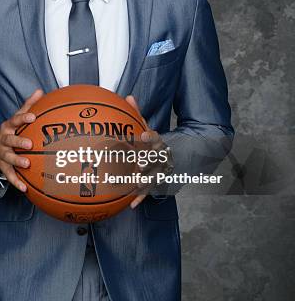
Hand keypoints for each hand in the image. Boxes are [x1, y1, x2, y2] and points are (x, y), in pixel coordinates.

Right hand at [0, 88, 43, 192]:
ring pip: (9, 158)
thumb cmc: (13, 131)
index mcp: (9, 127)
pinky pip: (10, 175)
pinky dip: (17, 182)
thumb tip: (40, 90)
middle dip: (19, 142)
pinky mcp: (3, 167)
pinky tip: (25, 188)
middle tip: (30, 144)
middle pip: (10, 140)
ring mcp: (2, 154)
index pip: (15, 120)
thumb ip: (29, 105)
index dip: (24, 118)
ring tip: (27, 164)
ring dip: (17, 161)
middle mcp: (4, 140)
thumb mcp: (18, 118)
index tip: (33, 117)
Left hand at [125, 94, 167, 208]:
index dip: (150, 137)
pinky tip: (131, 204)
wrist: (171, 157)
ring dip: (144, 180)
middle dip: (147, 162)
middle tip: (139, 164)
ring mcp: (159, 171)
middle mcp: (160, 157)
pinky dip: (140, 197)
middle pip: (155, 159)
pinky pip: (148, 191)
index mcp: (157, 142)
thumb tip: (128, 96)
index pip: (155, 138)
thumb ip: (137, 113)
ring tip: (134, 183)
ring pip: (152, 176)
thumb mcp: (146, 126)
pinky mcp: (155, 183)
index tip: (142, 135)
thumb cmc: (151, 141)